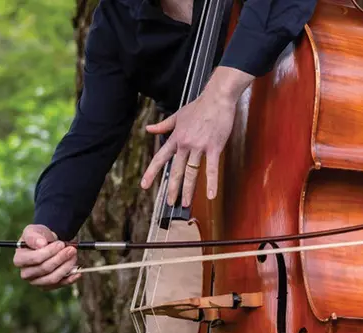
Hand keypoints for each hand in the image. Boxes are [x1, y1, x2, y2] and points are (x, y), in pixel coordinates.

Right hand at [12, 224, 80, 289]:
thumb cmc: (38, 237)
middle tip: (72, 249)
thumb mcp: (33, 231)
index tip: (61, 244)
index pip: (36, 259)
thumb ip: (34, 236)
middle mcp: (26, 273)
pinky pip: (60, 285)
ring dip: (67, 267)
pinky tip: (78, 272)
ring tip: (74, 255)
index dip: (50, 251)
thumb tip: (41, 244)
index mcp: (19, 259)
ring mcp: (36, 282)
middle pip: (45, 269)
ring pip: (53, 278)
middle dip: (61, 258)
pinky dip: (70, 279)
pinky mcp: (47, 286)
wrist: (46, 243)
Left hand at [141, 67, 253, 205]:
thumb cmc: (199, 106)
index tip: (144, 184)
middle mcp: (185, 144)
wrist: (217, 99)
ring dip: (188, 190)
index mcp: (176, 138)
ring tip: (185, 203)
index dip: (152, 172)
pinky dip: (211, 183)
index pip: (160, 158)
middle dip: (172, 188)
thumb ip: (164, 125)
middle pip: (176, 170)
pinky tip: (210, 196)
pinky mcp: (214, 148)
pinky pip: (212, 169)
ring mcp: (199, 147)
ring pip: (191, 172)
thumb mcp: (178, 115)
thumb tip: (149, 129)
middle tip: (169, 202)